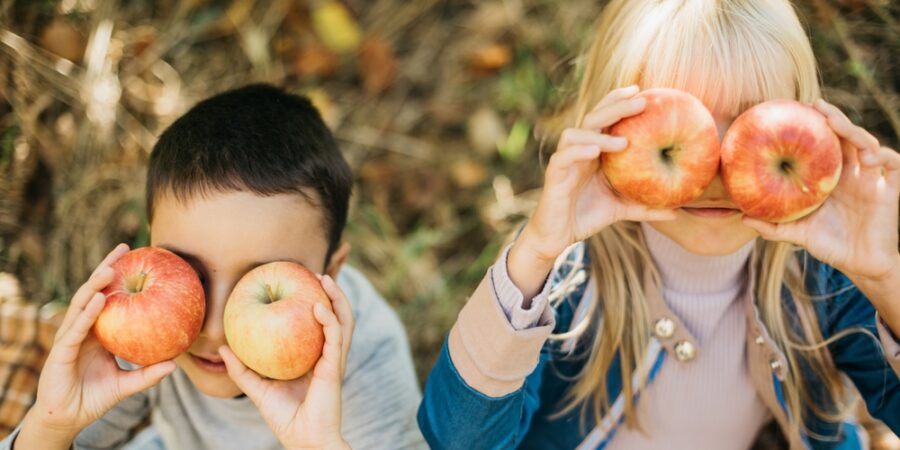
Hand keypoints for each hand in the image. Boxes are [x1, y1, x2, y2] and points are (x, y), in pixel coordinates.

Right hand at [18, 244, 175, 447]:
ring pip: (82, 305)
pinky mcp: (60, 352)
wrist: (68, 419)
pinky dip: (88, 314)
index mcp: (96, 332)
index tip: (136, 256)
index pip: (108, 297)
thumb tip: (175, 364)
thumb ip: (148, 374)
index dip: (119, 277)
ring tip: (111, 269)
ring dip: (95, 286)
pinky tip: (100, 300)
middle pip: (93, 292)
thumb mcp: (127, 385)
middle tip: (123, 248)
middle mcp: (82, 329)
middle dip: (106, 269)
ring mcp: (69, 338)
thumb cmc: (94, 398)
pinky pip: (76, 330)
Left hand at [219, 274, 353, 449]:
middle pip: (337, 316)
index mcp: (315, 357)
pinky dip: (329, 320)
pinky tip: (317, 307)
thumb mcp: (258, 389)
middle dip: (332, 292)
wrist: (303, 440)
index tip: (301, 282)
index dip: (317, 302)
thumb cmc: (285, 417)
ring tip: (323, 280)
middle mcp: (328, 355)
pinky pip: (335, 337)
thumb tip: (222, 348)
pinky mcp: (333, 368)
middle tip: (316, 273)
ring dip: (337, 298)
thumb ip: (242, 369)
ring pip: (343, 321)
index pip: (320, 324)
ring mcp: (333, 360)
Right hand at [509, 86, 675, 295]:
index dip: (619, 101)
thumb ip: (645, 208)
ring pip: (576, 133)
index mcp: (593, 151)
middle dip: (616, 105)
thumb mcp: (621, 210)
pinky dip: (579, 151)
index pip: (604, 118)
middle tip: (640, 99)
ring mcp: (565, 160)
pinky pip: (564, 157)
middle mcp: (578, 150)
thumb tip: (677, 213)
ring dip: (600, 133)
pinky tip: (595, 152)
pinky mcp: (554, 175)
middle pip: (594, 117)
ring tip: (624, 141)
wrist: (557, 236)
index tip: (642, 91)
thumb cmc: (586, 217)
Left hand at [743, 99, 899, 281]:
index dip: (814, 126)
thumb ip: (773, 226)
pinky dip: (884, 155)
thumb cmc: (829, 245)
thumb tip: (743, 218)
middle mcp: (851, 172)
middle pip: (845, 136)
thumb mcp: (798, 233)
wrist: (860, 264)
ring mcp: (871, 178)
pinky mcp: (890, 188)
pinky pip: (893, 164)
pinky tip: (870, 156)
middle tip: (815, 105)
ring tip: (836, 123)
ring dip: (854, 131)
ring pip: (867, 143)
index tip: (794, 110)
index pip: (823, 144)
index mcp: (830, 177)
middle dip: (833, 117)